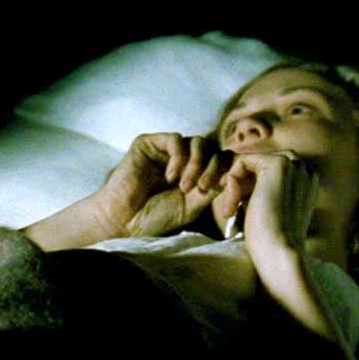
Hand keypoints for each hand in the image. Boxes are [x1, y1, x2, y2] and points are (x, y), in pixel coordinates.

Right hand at [97, 133, 228, 238]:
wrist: (124, 220)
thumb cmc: (156, 216)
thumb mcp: (192, 205)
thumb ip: (212, 188)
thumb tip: (234, 174)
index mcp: (196, 173)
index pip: (222, 161)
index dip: (228, 171)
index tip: (225, 191)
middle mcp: (184, 158)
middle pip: (213, 150)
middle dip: (212, 169)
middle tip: (200, 189)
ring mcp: (167, 150)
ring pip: (198, 142)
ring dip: (196, 164)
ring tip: (184, 186)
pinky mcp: (150, 142)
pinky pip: (176, 139)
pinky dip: (179, 157)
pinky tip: (170, 176)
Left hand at [215, 152, 319, 253]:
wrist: (278, 253)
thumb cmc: (270, 241)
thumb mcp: (266, 208)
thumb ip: (259, 189)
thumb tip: (237, 175)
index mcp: (305, 181)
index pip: (265, 173)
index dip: (246, 188)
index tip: (235, 209)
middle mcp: (303, 168)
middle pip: (256, 165)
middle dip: (239, 184)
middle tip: (229, 208)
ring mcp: (294, 164)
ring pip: (248, 163)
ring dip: (234, 186)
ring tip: (229, 212)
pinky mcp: (278, 163)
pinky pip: (242, 162)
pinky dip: (232, 183)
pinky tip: (231, 207)